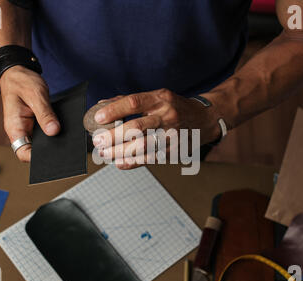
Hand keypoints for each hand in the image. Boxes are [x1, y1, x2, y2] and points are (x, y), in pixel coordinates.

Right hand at [0, 65, 59, 161]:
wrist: (18, 72)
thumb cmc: (22, 81)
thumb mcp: (35, 95)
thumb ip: (45, 114)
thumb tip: (54, 131)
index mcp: (15, 128)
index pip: (23, 153)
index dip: (37, 159)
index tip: (54, 155)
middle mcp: (21, 131)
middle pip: (35, 151)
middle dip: (50, 151)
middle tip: (67, 148)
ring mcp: (29, 128)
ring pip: (42, 142)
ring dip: (54, 141)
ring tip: (70, 140)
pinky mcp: (37, 123)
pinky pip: (47, 131)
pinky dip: (56, 131)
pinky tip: (67, 130)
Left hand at [92, 89, 221, 168]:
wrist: (205, 119)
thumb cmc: (175, 107)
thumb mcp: (157, 96)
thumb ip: (131, 101)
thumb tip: (101, 105)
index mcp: (161, 99)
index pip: (134, 103)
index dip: (114, 111)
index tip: (97, 118)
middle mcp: (167, 116)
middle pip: (136, 128)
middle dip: (113, 137)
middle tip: (98, 142)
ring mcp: (172, 135)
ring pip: (142, 147)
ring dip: (120, 152)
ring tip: (105, 154)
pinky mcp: (174, 151)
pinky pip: (150, 159)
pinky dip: (132, 162)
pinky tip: (119, 163)